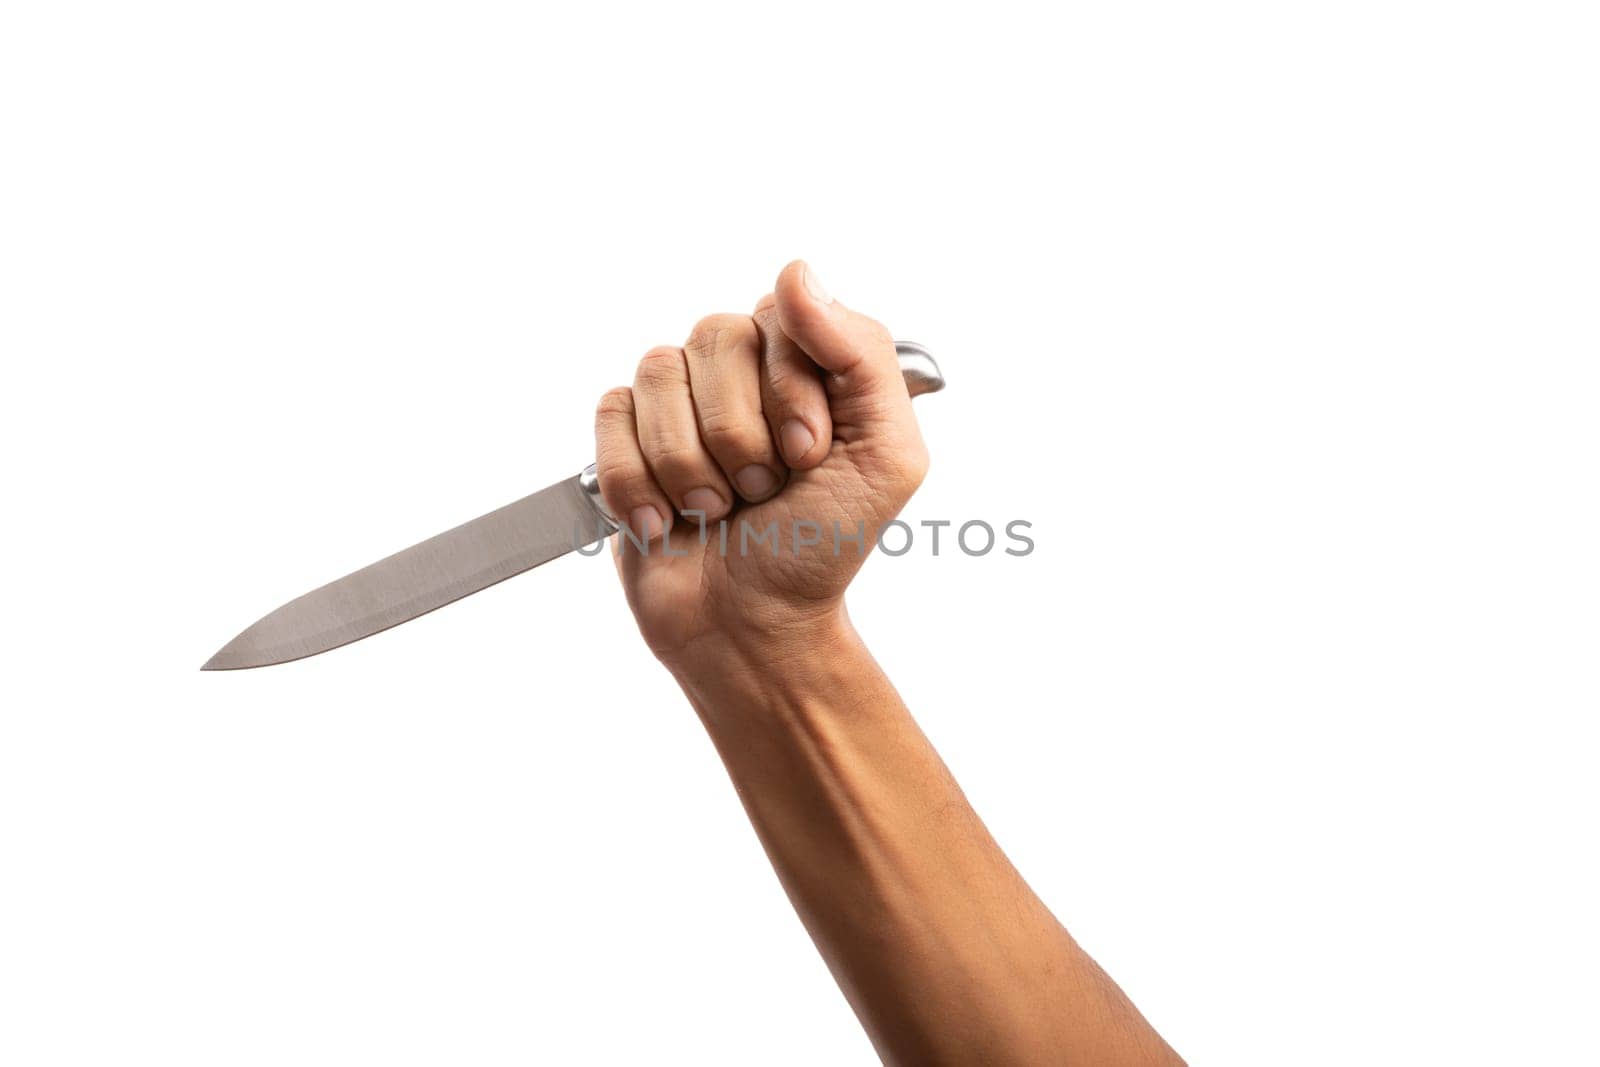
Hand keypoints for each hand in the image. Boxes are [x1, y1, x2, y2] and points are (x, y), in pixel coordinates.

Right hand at [592, 261, 928, 666]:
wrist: (752, 627)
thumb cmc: (821, 547)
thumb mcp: (886, 457)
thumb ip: (864, 355)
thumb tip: (796, 273)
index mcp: (807, 363)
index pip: (780, 314)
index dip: (789, 388)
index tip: (809, 455)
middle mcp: (740, 369)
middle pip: (714, 335)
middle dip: (741, 432)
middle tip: (763, 490)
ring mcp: (678, 401)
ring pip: (658, 372)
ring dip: (692, 464)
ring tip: (719, 509)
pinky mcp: (623, 438)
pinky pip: (611, 414)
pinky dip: (639, 480)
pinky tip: (669, 521)